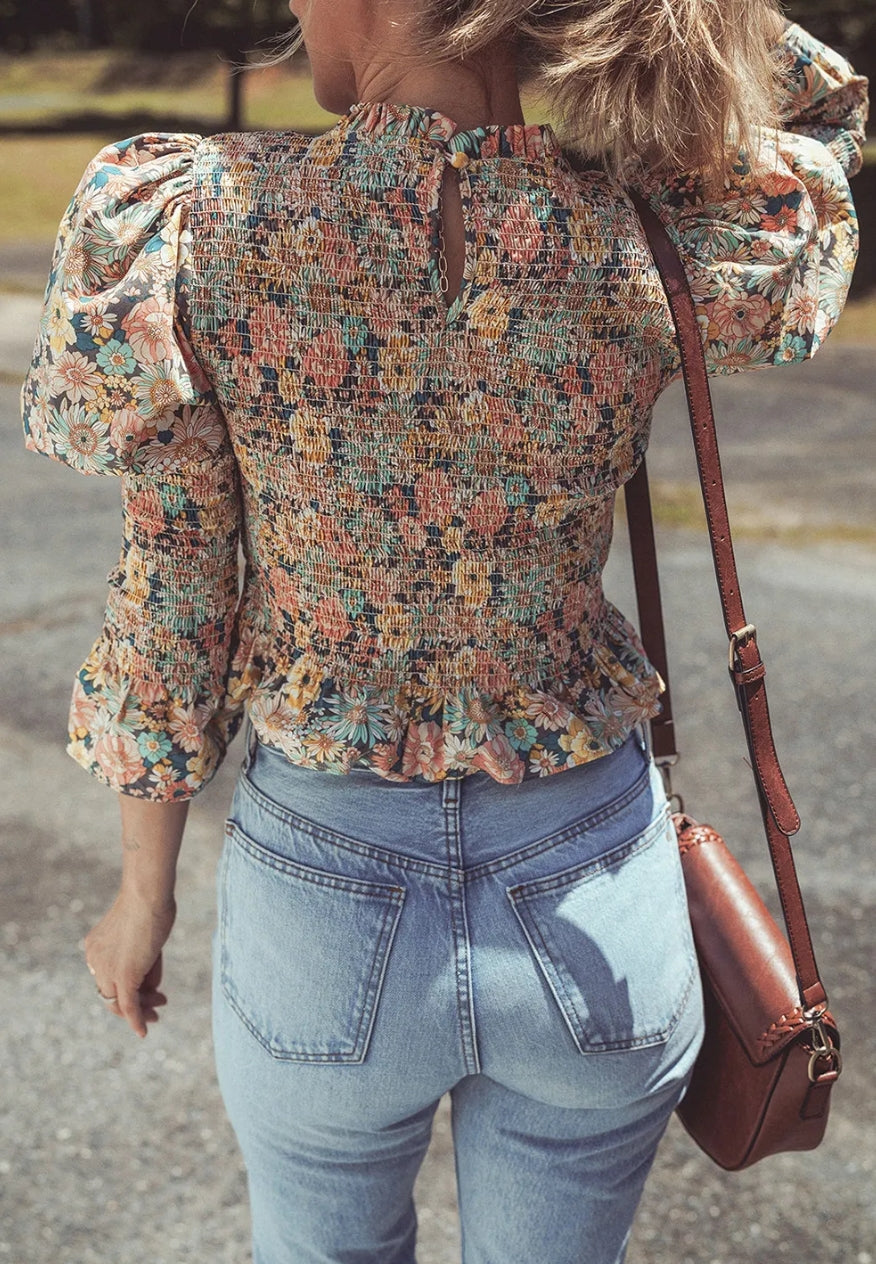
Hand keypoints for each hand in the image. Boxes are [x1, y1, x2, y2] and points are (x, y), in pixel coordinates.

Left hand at [84, 890, 176, 1037]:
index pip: (109, 977)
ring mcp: (107, 970)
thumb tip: (151, 989)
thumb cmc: (150, 904)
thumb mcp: (143, 936)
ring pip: (122, 1001)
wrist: (147, 895)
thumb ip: (143, 963)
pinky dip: (136, 1020)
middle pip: (112, 992)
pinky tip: (143, 1031)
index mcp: (94, 947)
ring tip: (160, 1007)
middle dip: (135, 1000)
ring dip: (143, 1008)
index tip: (150, 987)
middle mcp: (95, 961)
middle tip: (158, 1002)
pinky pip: (128, 1006)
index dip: (128, 985)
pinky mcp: (123, 977)